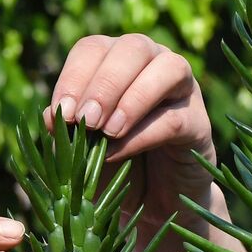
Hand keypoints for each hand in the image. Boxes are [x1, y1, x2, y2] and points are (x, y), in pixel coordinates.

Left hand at [44, 34, 216, 229]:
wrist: (149, 203)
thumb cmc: (110, 165)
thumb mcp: (79, 147)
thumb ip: (65, 130)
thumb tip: (52, 116)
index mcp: (114, 60)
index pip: (94, 48)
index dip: (74, 76)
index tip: (60, 113)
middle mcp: (152, 63)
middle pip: (132, 48)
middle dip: (104, 84)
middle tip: (85, 120)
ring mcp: (182, 89)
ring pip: (167, 68)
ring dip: (132, 98)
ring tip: (107, 132)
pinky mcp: (199, 122)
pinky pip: (176, 117)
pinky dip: (144, 134)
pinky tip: (119, 152)